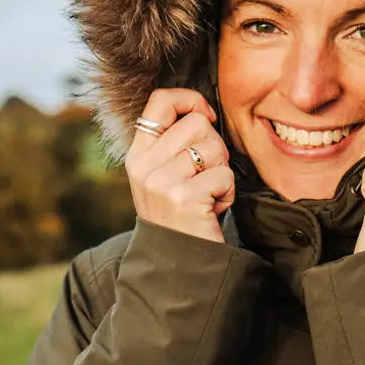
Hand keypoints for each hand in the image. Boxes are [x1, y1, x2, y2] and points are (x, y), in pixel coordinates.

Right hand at [125, 89, 233, 242]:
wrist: (178, 265)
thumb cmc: (182, 215)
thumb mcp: (165, 176)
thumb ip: (174, 144)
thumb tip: (204, 112)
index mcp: (138, 155)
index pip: (160, 101)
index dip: (191, 100)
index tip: (207, 118)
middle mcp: (144, 166)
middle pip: (197, 123)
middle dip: (215, 147)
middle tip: (207, 175)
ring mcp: (161, 182)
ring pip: (213, 148)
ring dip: (221, 172)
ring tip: (208, 194)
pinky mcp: (184, 198)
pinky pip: (224, 175)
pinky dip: (227, 192)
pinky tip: (212, 209)